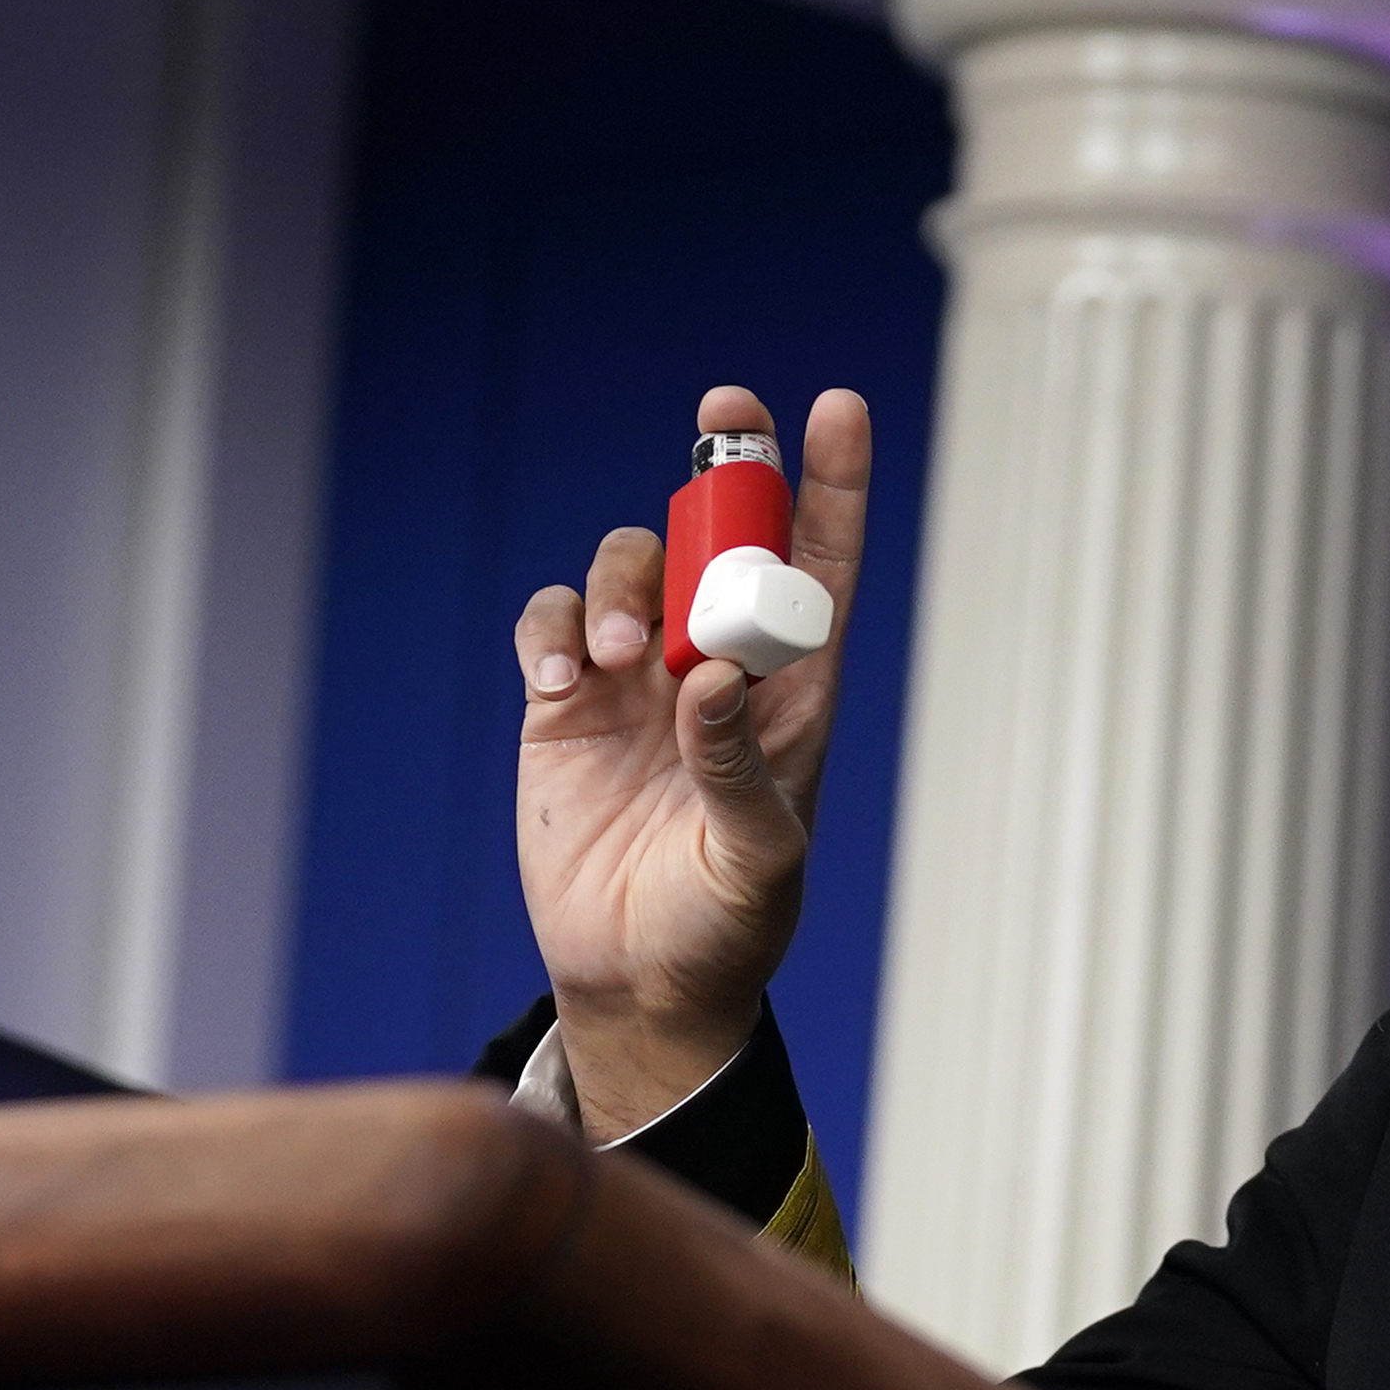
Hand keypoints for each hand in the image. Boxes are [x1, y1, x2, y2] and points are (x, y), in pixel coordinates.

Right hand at [508, 383, 870, 1140]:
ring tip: (614, 652)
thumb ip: (739, 771)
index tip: (837, 408)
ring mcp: (636, 680)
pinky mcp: (565, 706)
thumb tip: (709, 680)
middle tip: (724, 414)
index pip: (818, 570)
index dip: (830, 485)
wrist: (638, 981)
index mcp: (788, 694)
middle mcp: (714, 666)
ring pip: (630, 567)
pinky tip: (559, 681)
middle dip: (725, 463)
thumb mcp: (757, 860)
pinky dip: (552, 631)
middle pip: (719, 536)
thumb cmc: (725, 925)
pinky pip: (553, 625)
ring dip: (623, 582)